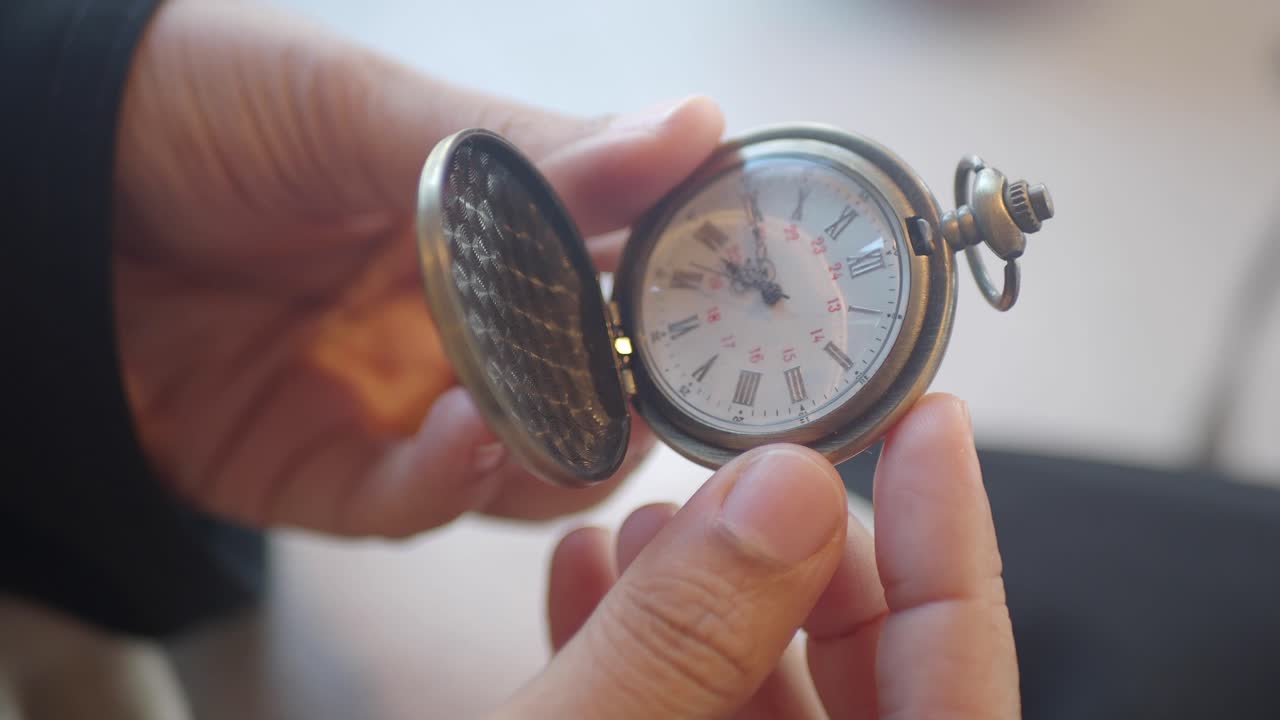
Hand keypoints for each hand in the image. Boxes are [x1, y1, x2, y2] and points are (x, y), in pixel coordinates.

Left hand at [111, 0, 724, 535]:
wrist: (39, 185)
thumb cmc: (201, 106)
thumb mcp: (363, 107)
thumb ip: (524, 149)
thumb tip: (691, 126)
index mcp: (493, 221)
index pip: (626, 266)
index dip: (688, 283)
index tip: (745, 290)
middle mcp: (464, 318)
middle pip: (596, 383)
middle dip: (644, 389)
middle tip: (678, 376)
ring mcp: (404, 398)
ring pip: (528, 462)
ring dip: (561, 446)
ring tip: (568, 408)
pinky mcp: (331, 468)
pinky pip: (416, 502)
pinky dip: (453, 480)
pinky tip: (464, 434)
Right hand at [494, 394, 1018, 718]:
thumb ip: (680, 640)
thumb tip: (786, 491)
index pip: (959, 687)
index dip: (953, 546)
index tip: (930, 424)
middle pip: (866, 670)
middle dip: (796, 549)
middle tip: (749, 464)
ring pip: (764, 682)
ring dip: (706, 587)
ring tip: (643, 517)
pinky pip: (683, 710)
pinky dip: (643, 643)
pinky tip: (588, 577)